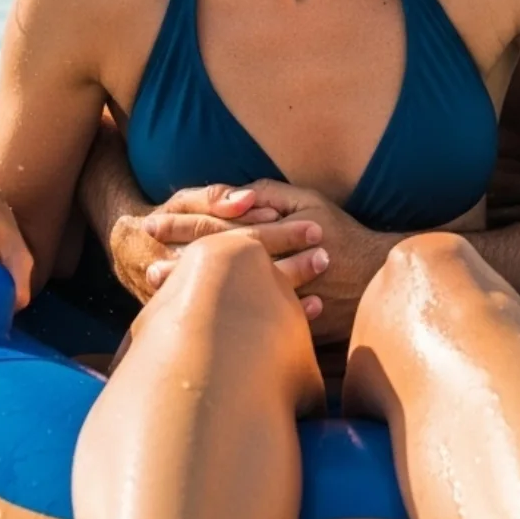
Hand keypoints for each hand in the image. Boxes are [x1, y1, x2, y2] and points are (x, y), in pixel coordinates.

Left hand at [145, 180, 399, 344]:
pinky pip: (246, 323)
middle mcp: (265, 267)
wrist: (374, 275)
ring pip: (224, 296)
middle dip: (177, 264)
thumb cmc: (341, 234)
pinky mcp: (282, 322)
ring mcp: (272, 298)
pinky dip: (222, 322)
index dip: (182, 224)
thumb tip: (236, 194)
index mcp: (266, 235)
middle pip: (212, 264)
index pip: (215, 227)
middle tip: (144, 265)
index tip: (152, 223)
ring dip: (192, 295)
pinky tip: (203, 325)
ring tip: (161, 298)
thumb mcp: (310, 200)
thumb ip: (270, 194)